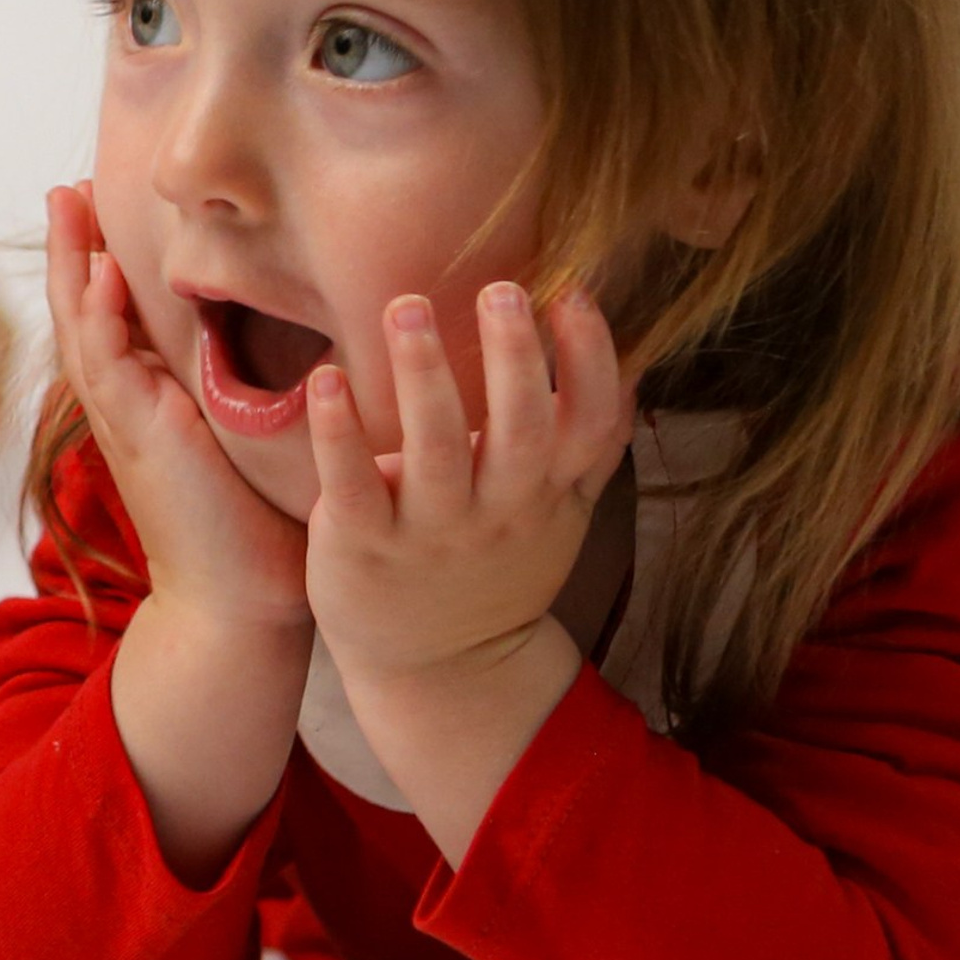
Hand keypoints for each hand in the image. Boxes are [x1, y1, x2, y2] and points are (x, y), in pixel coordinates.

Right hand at [44, 182, 309, 632]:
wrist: (238, 605)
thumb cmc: (256, 535)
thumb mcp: (252, 445)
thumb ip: (259, 399)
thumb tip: (319, 356)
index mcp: (150, 404)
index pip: (116, 318)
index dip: (104, 263)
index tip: (103, 209)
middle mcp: (128, 406)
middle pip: (83, 310)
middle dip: (72, 247)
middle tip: (66, 187)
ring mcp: (126, 421)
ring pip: (82, 327)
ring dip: (71, 263)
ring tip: (66, 203)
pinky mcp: (139, 438)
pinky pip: (108, 367)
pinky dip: (99, 318)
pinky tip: (100, 274)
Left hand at [304, 280, 631, 705]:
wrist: (444, 669)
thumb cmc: (499, 565)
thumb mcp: (560, 510)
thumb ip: (590, 442)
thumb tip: (632, 357)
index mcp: (548, 491)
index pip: (592, 422)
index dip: (591, 359)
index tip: (573, 293)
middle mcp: (499, 509)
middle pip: (521, 431)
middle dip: (515, 359)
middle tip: (501, 290)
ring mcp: (431, 529)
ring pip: (435, 450)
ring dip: (423, 376)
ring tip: (406, 308)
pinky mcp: (363, 543)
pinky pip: (353, 484)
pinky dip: (339, 432)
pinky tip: (327, 379)